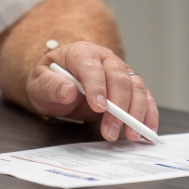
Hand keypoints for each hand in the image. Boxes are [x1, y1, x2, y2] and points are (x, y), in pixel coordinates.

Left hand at [26, 41, 158, 141]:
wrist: (59, 80)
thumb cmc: (50, 79)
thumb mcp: (39, 82)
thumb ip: (50, 85)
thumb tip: (68, 91)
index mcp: (82, 53)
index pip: (93, 68)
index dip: (97, 87)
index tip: (99, 108)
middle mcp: (106, 59)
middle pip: (119, 79)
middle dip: (118, 107)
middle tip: (111, 131)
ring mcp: (121, 72)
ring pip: (137, 87)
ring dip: (136, 112)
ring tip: (130, 135)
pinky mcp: (130, 87)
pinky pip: (145, 98)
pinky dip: (149, 114)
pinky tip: (147, 130)